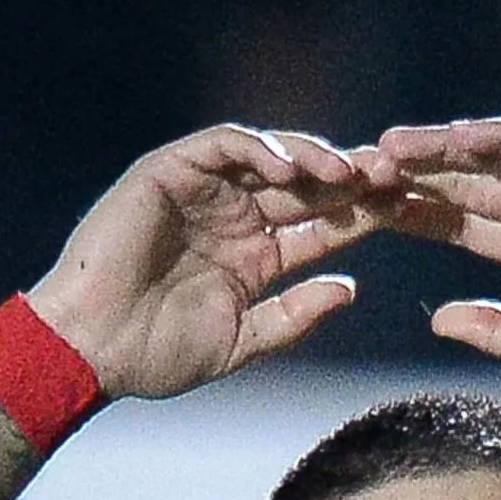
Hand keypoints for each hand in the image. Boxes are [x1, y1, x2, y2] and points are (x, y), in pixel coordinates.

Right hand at [25, 126, 383, 400]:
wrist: (90, 350)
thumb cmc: (155, 354)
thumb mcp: (241, 342)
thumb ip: (294, 317)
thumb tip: (351, 289)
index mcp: (257, 256)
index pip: (323, 226)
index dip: (366, 217)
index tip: (411, 213)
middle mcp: (237, 217)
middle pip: (309, 185)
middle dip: (354, 178)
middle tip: (397, 178)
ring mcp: (205, 191)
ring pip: (273, 156)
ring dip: (314, 158)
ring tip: (351, 173)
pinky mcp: (171, 171)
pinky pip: (224, 145)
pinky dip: (260, 148)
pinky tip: (292, 169)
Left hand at [369, 119, 500, 387]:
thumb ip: (495, 330)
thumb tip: (436, 319)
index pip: (462, 222)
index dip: (415, 214)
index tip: (363, 212)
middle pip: (466, 183)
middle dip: (413, 176)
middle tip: (355, 170)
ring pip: (493, 158)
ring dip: (441, 150)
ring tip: (388, 149)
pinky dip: (495, 138)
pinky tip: (452, 138)